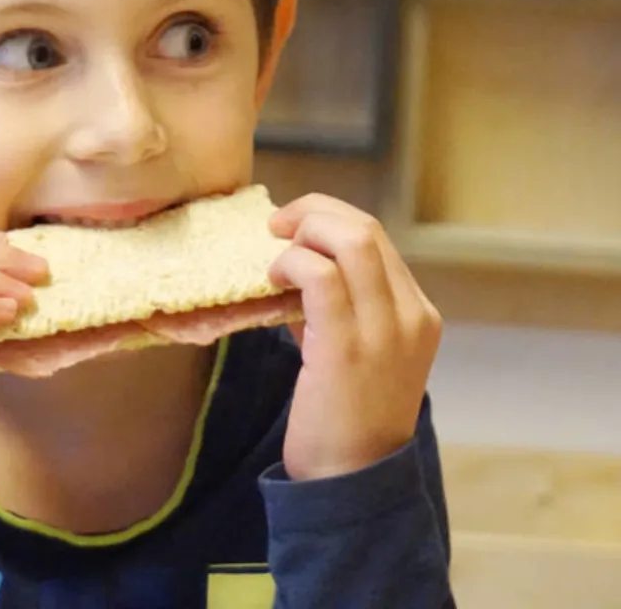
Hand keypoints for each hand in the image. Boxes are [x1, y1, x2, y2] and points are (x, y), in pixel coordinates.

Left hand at [268, 194, 441, 481]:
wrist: (352, 480)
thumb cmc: (344, 416)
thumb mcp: (354, 351)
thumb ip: (336, 308)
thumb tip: (296, 266)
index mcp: (419, 314)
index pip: (378, 239)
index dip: (330, 219)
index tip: (294, 226)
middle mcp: (412, 316)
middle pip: (366, 229)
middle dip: (315, 212)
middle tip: (277, 224)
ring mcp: (386, 331)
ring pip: (352, 241)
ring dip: (304, 230)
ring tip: (275, 250)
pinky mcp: (347, 348)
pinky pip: (322, 276)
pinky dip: (292, 263)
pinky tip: (272, 278)